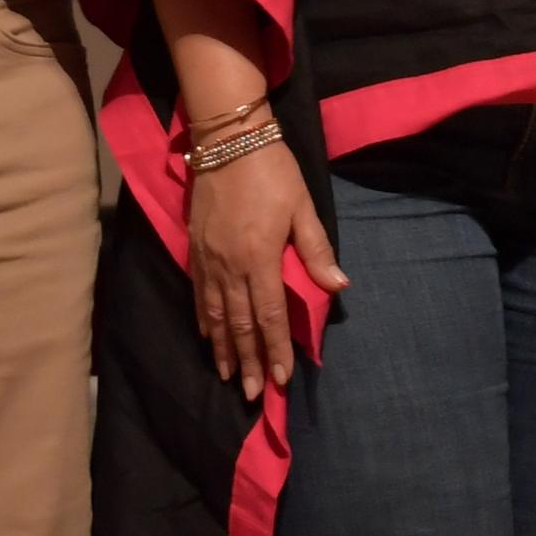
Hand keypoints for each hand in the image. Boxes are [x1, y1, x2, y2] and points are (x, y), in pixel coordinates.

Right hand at [183, 133, 344, 400]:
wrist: (227, 141)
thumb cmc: (273, 171)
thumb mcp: (303, 206)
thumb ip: (316, 251)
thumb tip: (339, 286)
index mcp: (261, 257)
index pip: (271, 315)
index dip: (277, 349)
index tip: (281, 379)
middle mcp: (232, 266)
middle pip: (240, 324)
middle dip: (249, 361)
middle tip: (254, 395)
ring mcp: (209, 260)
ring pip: (216, 315)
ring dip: (224, 350)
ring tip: (230, 377)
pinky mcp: (196, 250)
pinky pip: (199, 295)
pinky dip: (204, 321)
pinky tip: (208, 338)